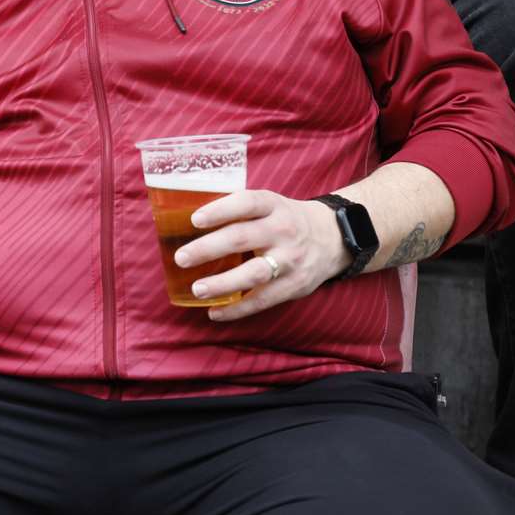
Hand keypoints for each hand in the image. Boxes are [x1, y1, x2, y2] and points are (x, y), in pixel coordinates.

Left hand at [173, 190, 349, 321]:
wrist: (333, 238)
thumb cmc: (283, 220)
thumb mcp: (269, 205)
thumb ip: (238, 211)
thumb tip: (183, 221)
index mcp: (273, 205)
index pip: (246, 203)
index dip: (220, 210)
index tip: (194, 220)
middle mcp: (283, 230)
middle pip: (243, 238)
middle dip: (209, 248)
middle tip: (181, 258)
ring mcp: (290, 260)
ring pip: (255, 273)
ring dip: (223, 283)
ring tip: (197, 289)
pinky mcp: (294, 286)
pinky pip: (263, 300)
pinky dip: (237, 309)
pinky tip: (214, 312)